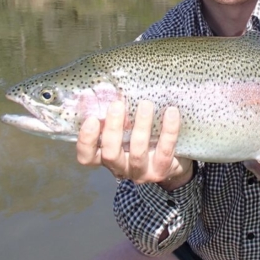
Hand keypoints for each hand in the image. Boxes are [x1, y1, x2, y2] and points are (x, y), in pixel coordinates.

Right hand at [76, 100, 193, 190]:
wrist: (173, 162)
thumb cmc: (145, 138)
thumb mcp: (128, 129)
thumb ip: (118, 115)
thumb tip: (112, 88)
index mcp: (107, 155)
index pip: (87, 157)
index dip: (86, 141)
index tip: (92, 119)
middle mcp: (121, 167)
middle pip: (110, 154)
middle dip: (113, 129)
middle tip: (117, 105)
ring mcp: (141, 171)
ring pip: (137, 152)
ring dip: (141, 126)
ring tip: (145, 104)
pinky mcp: (161, 170)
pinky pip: (165, 150)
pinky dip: (168, 131)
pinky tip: (171, 112)